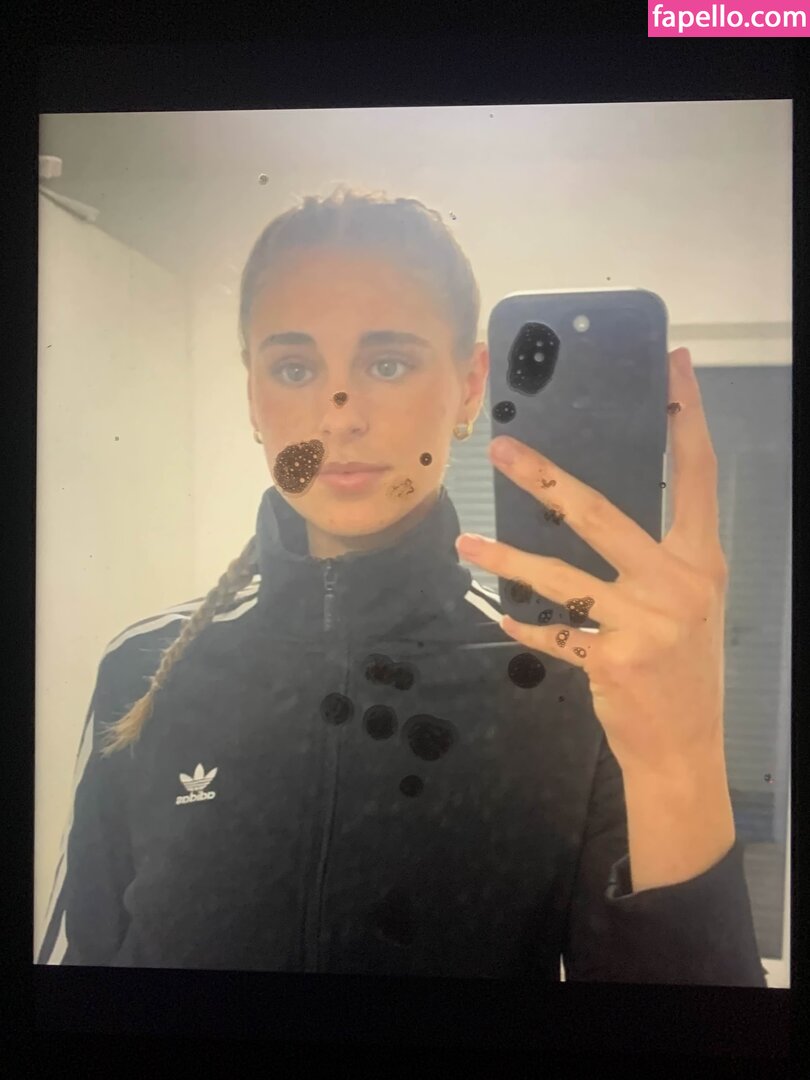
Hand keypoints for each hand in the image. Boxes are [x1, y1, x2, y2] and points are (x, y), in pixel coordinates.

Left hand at [456, 347, 734, 888]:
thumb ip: (656, 557)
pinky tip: (503, 614)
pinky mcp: (610, 661)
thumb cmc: (684, 669)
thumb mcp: (687, 603)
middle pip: (603, 514)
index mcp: (703, 562)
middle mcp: (678, 586)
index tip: (672, 367)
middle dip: (546, 477)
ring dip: (507, 555)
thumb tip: (591, 510)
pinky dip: (525, 622)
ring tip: (466, 540)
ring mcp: (645, 625)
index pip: (698, 475)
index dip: (686, 417)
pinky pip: (550, 630)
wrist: (684, 749)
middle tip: (501, 448)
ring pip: (560, 575)